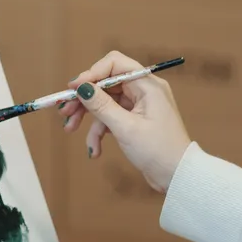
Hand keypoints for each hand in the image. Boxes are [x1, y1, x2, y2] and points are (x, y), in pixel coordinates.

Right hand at [60, 51, 191, 192]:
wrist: (177, 176)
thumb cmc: (159, 151)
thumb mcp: (125, 128)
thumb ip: (101, 105)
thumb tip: (81, 87)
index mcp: (147, 85)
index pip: (114, 65)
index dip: (91, 73)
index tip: (73, 88)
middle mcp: (143, 91)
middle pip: (105, 84)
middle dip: (84, 98)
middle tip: (64, 111)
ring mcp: (139, 105)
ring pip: (105, 102)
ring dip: (88, 117)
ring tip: (70, 130)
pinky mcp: (134, 120)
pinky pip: (110, 118)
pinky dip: (100, 131)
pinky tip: (95, 150)